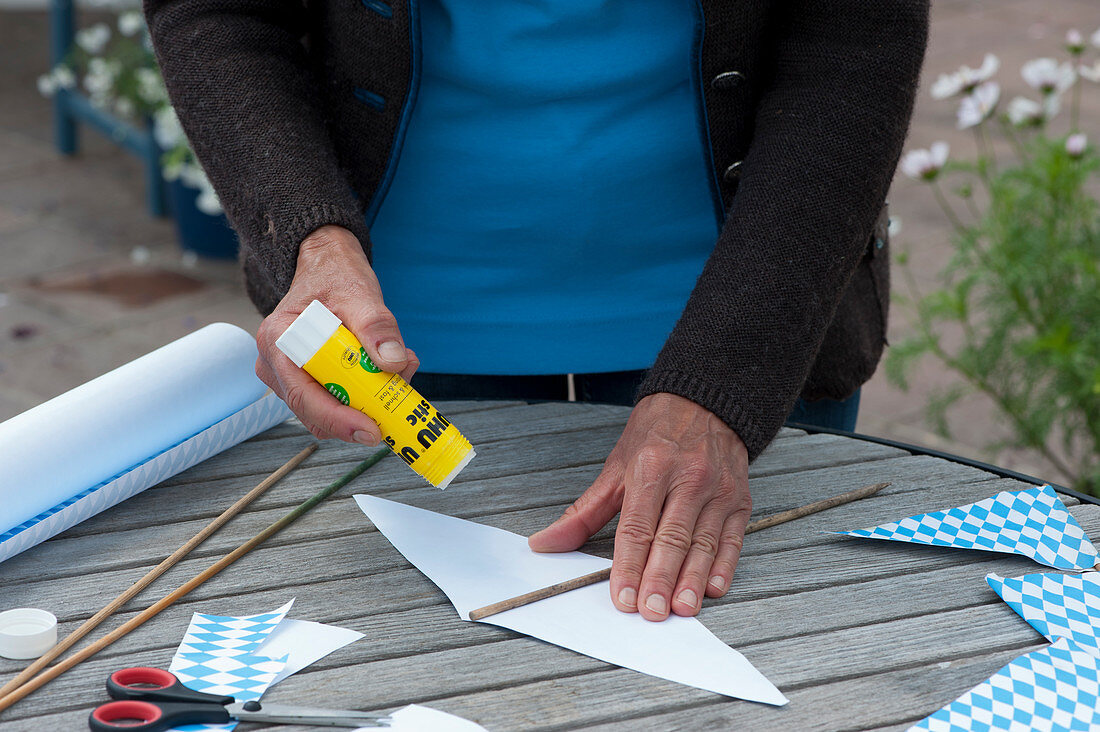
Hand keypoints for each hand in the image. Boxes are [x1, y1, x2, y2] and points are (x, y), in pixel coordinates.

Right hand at [254, 225, 418, 443]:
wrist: (327, 267)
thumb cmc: (335, 277)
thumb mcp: (359, 294)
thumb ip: (376, 327)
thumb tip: (394, 362)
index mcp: (278, 341)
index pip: (303, 395)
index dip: (337, 419)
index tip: (371, 430)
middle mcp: (277, 364)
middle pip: (315, 412)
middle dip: (360, 412)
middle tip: (399, 398)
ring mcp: (291, 375)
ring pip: (329, 410)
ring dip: (367, 401)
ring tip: (398, 372)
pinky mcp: (310, 379)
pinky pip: (337, 399)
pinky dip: (366, 393)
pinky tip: (387, 371)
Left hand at [529, 393, 750, 620]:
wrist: (705, 401)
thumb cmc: (656, 435)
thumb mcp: (615, 466)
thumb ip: (583, 512)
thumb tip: (545, 543)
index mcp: (651, 467)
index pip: (636, 527)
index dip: (628, 566)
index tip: (622, 598)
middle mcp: (688, 477)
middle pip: (671, 538)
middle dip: (660, 579)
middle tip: (651, 612)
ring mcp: (717, 489)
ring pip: (703, 543)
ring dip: (692, 580)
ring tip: (682, 608)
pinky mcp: (740, 499)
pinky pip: (732, 538)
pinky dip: (723, 566)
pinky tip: (712, 588)